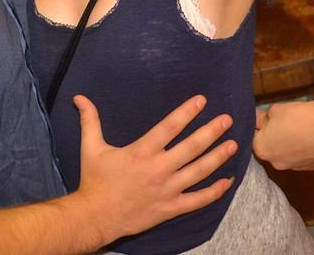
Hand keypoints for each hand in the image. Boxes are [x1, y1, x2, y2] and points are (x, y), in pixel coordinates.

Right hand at [73, 95, 235, 242]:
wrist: (95, 216)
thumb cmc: (94, 181)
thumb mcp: (90, 147)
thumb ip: (89, 120)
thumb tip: (79, 97)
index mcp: (141, 151)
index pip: (170, 126)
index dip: (187, 112)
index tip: (202, 100)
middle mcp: (158, 169)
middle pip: (192, 146)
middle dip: (212, 131)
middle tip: (227, 119)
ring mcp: (167, 190)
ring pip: (199, 171)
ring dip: (218, 156)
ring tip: (233, 144)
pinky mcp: (170, 208)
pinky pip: (198, 200)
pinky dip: (215, 191)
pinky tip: (227, 181)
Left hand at [253, 99, 313, 170]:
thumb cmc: (298, 116)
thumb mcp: (274, 110)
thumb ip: (262, 118)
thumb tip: (257, 119)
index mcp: (262, 150)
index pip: (254, 138)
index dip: (260, 127)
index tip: (268, 119)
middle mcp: (276, 163)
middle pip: (271, 148)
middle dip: (274, 137)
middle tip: (285, 122)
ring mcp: (295, 167)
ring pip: (287, 154)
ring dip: (290, 144)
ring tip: (301, 128)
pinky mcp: (312, 167)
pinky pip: (303, 157)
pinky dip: (304, 148)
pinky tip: (311, 135)